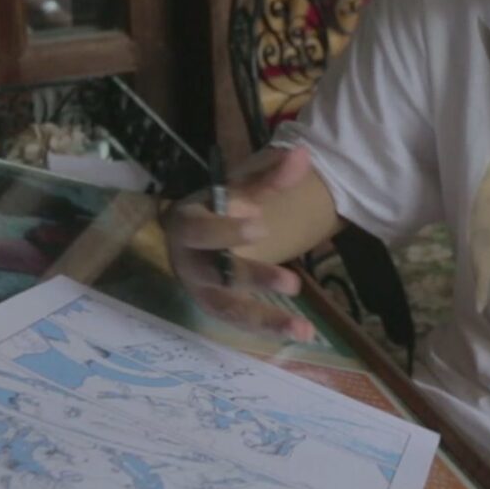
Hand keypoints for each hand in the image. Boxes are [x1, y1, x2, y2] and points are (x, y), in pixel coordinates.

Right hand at [162, 146, 316, 341]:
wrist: (196, 237)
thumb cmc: (217, 210)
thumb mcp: (239, 191)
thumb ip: (271, 177)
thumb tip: (303, 155)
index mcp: (186, 226)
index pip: (201, 231)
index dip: (227, 230)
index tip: (261, 223)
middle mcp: (188, 263)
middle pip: (216, 274)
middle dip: (254, 277)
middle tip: (292, 283)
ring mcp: (200, 291)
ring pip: (230, 309)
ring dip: (267, 320)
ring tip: (303, 330)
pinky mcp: (216, 309)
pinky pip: (241, 322)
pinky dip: (270, 328)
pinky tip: (301, 334)